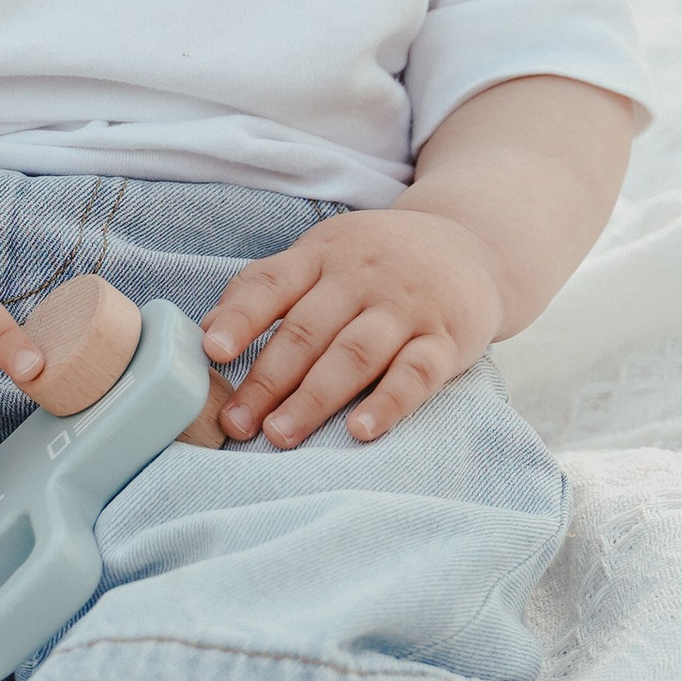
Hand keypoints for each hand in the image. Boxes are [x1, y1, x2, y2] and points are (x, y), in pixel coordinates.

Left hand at [201, 206, 506, 448]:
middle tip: (236, 424)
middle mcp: (362, 277)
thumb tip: (207, 330)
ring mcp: (406, 307)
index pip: (273, 283)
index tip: (211, 352)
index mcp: (322, 255)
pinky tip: (362, 432)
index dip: (241, 317)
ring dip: (314, 398)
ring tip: (280, 436)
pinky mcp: (447, 338)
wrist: (474, 243)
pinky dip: (388, 403)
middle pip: (308, 330)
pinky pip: (416, 373)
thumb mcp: (323, 255)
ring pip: (354, 354)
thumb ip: (270, 287)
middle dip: (267, 381)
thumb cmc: (378, 261)